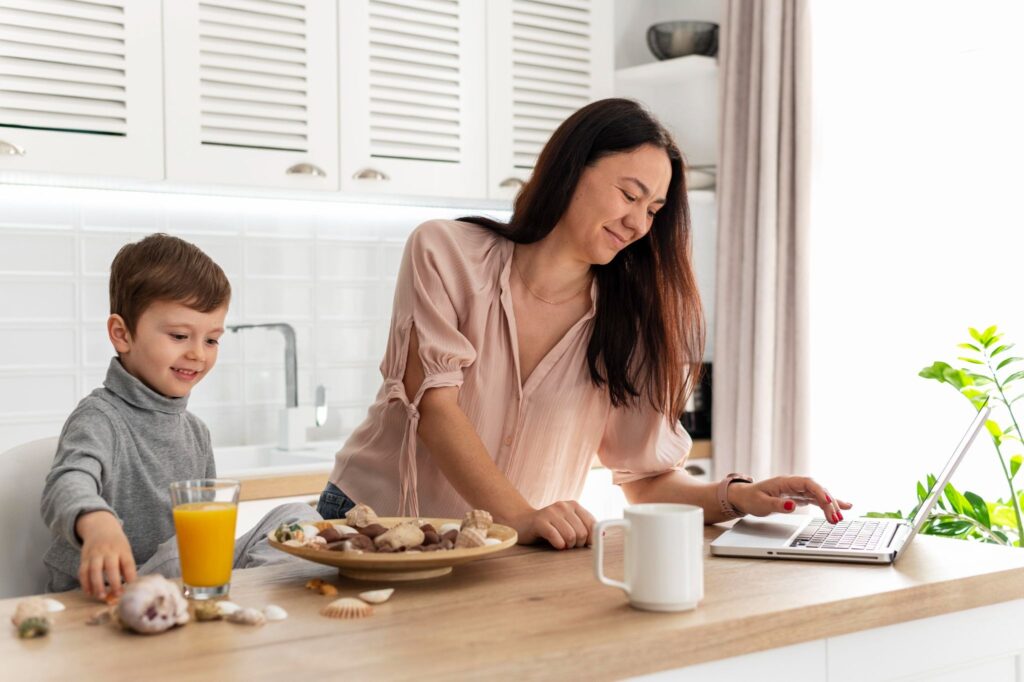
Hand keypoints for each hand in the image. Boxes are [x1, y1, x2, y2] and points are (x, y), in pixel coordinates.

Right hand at [75, 510, 136, 599]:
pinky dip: (85, 583)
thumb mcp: (125, 551)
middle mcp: (109, 551)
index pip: (128, 563)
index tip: (131, 588)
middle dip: (114, 582)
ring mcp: (95, 554)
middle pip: (111, 567)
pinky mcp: (84, 558)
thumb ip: (126, 567)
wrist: (100, 528)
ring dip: (97, 585)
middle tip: (116, 595)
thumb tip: (128, 588)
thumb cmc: (117, 545)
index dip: (130, 576)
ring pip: (94, 570)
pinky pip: (83, 572)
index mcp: (123, 549)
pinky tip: (89, 592)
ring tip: (101, 596)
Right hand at [508, 501, 595, 548]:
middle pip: (582, 533)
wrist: (522, 522)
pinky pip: (556, 537)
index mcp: (574, 505)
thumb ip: (584, 528)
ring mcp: (551, 512)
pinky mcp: (540, 521)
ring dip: (567, 546)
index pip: (592, 525)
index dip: (590, 539)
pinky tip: (556, 545)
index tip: (583, 544)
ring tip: (561, 544)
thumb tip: (602, 536)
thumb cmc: (549, 527)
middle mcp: (563, 506)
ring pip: (571, 536)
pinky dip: (558, 545)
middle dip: (577, 544)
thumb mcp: (569, 524)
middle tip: (569, 545)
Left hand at [728, 476, 852, 523]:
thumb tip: (793, 505)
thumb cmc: (751, 498)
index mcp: (786, 482)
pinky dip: (827, 504)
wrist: (744, 497)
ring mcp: (797, 490)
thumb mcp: (761, 503)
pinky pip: (816, 499)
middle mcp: (794, 484)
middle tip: (835, 519)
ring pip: (818, 495)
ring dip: (830, 506)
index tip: (828, 502)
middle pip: (817, 490)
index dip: (820, 492)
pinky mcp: (798, 497)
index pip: (808, 483)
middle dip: (828, 503)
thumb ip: (777, 505)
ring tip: (840, 518)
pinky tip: (841, 507)